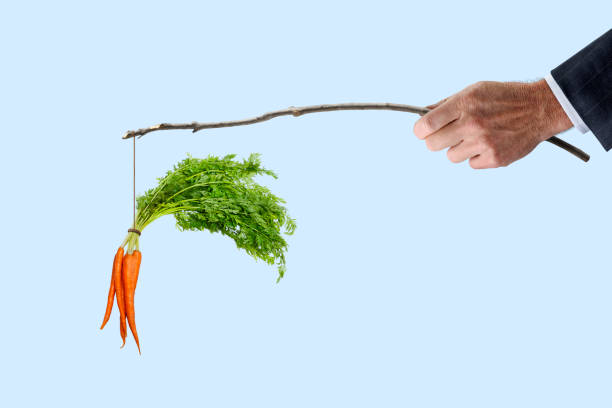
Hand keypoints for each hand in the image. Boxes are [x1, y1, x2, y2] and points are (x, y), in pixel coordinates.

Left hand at [413, 80, 572, 168]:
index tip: (423, 131)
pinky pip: (471, 164)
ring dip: (459, 148)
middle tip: (449, 134)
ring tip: (476, 136)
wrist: (540, 109)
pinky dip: (477, 156)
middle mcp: (472, 124)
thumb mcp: (475, 90)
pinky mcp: (495, 158)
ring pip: (451, 156)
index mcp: (465, 103)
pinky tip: (490, 143)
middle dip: (436, 140)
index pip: (426, 125)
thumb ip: (447, 104)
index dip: (420, 131)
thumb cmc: (504, 97)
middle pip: (432, 145)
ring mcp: (483, 143)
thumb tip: (422, 114)